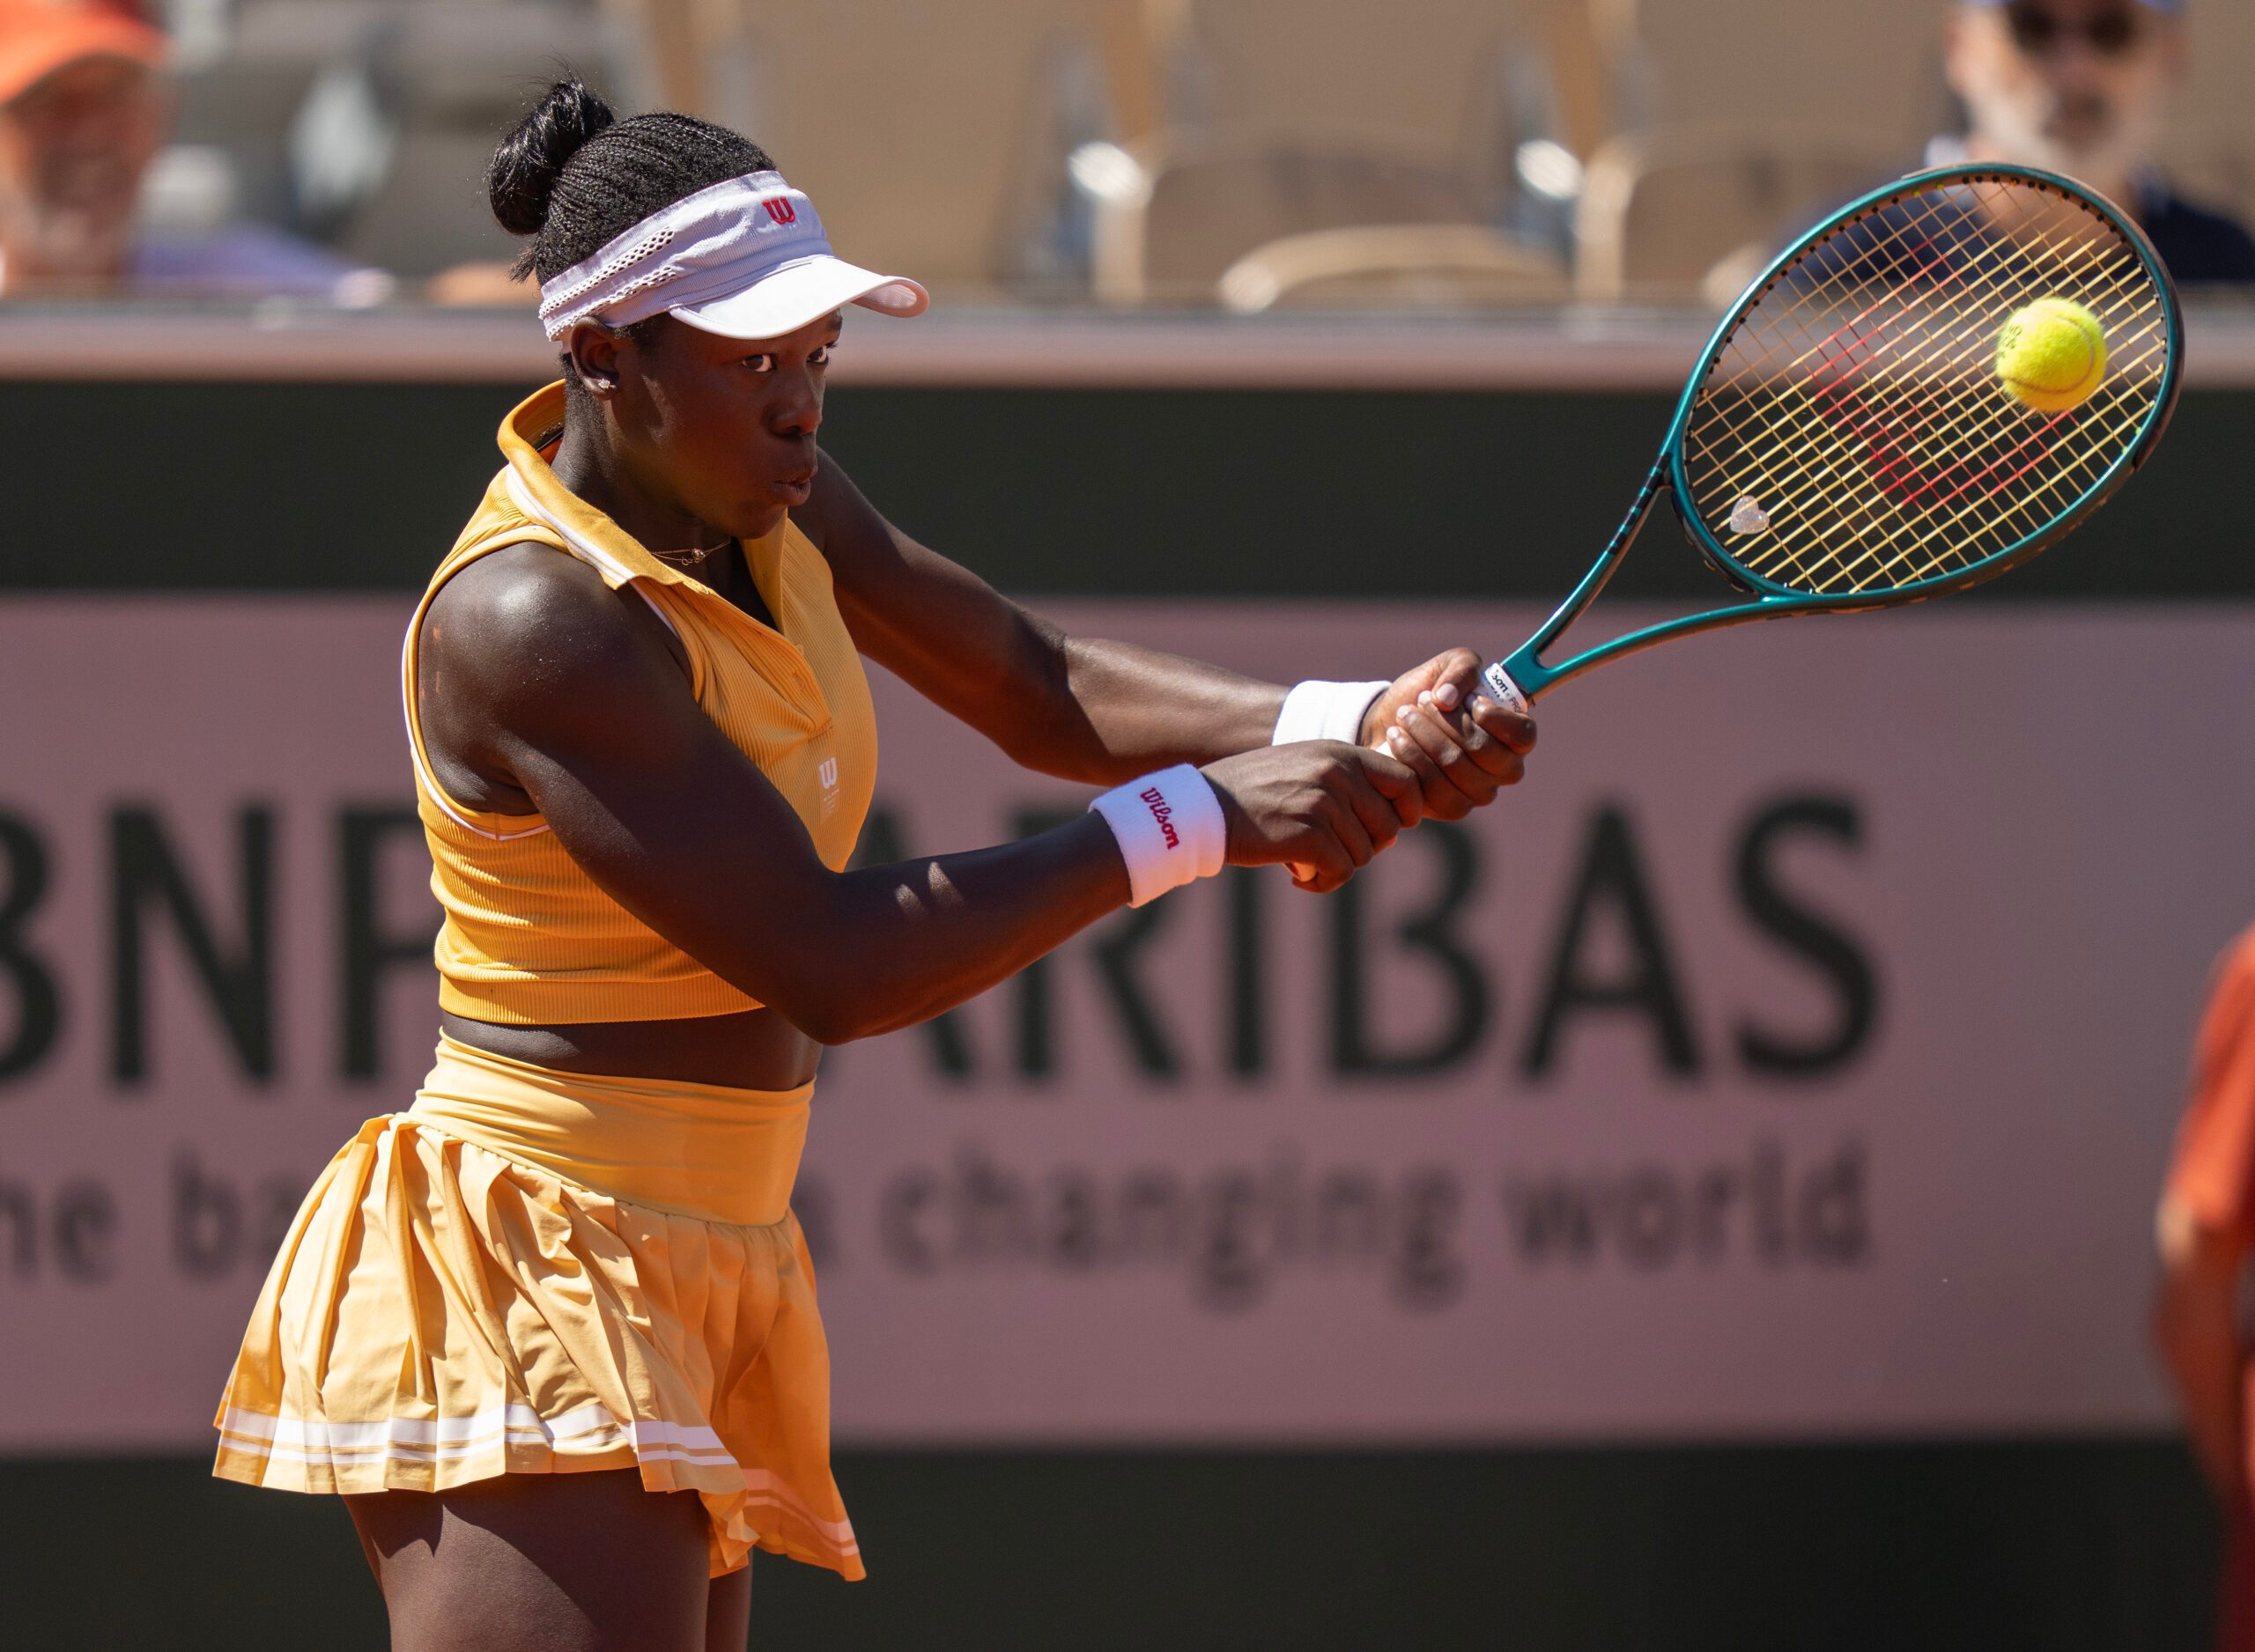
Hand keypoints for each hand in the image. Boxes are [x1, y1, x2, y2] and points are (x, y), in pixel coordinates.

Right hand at [1203, 742, 1421, 893]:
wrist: (1203, 807)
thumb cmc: (1253, 793)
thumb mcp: (1303, 767)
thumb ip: (1345, 782)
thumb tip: (1393, 823)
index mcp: (1340, 754)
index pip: (1406, 781)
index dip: (1407, 811)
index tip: (1394, 828)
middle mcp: (1337, 774)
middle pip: (1388, 828)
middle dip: (1366, 847)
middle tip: (1333, 852)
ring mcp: (1323, 804)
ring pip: (1363, 855)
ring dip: (1337, 866)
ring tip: (1306, 863)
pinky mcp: (1309, 836)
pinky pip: (1342, 872)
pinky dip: (1323, 883)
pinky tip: (1299, 878)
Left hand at [1360, 648, 1537, 818]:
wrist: (1392, 721)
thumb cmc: (1432, 693)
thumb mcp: (1449, 666)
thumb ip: (1461, 669)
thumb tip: (1448, 698)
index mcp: (1516, 736)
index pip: (1522, 735)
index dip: (1496, 718)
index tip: (1470, 701)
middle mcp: (1505, 769)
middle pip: (1482, 749)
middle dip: (1446, 720)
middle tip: (1423, 701)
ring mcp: (1479, 792)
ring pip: (1455, 766)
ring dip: (1424, 734)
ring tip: (1405, 715)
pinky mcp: (1450, 808)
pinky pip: (1432, 786)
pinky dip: (1410, 756)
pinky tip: (1397, 738)